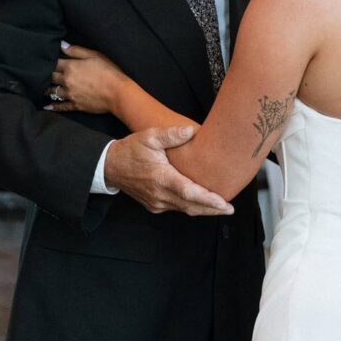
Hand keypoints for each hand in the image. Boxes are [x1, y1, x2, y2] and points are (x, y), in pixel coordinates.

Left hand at [45, 44, 123, 113]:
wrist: (117, 93)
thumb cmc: (108, 71)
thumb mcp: (94, 55)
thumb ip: (76, 50)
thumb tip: (61, 45)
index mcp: (70, 67)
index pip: (54, 63)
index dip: (49, 61)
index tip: (45, 61)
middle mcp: (67, 81)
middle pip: (50, 77)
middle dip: (46, 74)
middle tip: (40, 74)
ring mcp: (70, 94)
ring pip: (52, 91)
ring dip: (47, 89)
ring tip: (42, 88)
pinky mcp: (75, 105)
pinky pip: (61, 106)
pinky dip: (53, 106)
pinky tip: (47, 106)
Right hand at [105, 126, 233, 216]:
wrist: (110, 166)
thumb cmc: (131, 150)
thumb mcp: (150, 136)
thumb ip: (171, 134)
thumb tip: (191, 130)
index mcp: (161, 178)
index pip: (190, 193)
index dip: (209, 200)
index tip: (224, 204)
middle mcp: (159, 195)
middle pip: (191, 206)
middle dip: (212, 209)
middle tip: (230, 209)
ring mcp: (156, 203)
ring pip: (185, 210)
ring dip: (203, 210)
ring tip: (220, 207)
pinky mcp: (154, 205)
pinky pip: (176, 208)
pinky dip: (190, 207)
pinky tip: (201, 204)